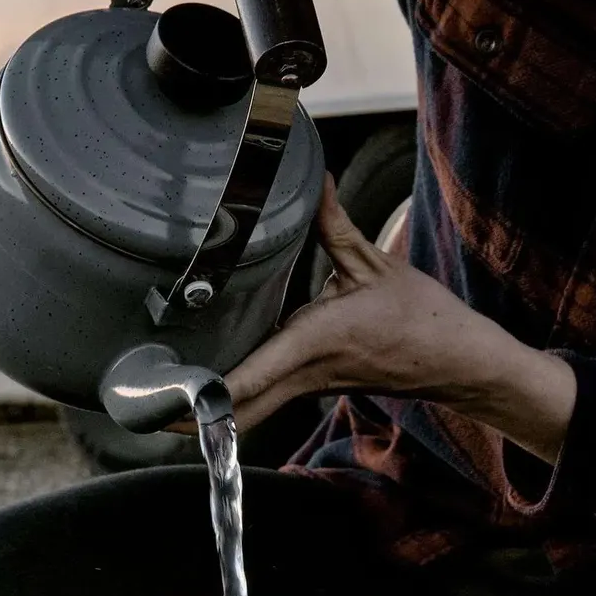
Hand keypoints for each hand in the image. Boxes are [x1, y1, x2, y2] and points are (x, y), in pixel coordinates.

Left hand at [182, 175, 577, 464]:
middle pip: (236, 414)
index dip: (206, 394)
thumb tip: (313, 175)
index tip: (169, 400)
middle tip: (140, 412)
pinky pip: (264, 403)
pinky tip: (204, 391)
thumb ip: (333, 223)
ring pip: (248, 415)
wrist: (456, 361)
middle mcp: (306, 375)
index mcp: (315, 343)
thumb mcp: (373, 264)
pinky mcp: (313, 389)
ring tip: (156, 406)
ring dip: (206, 416)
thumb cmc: (420, 318)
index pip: (250, 377)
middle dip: (189, 420)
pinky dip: (232, 404)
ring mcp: (308, 389)